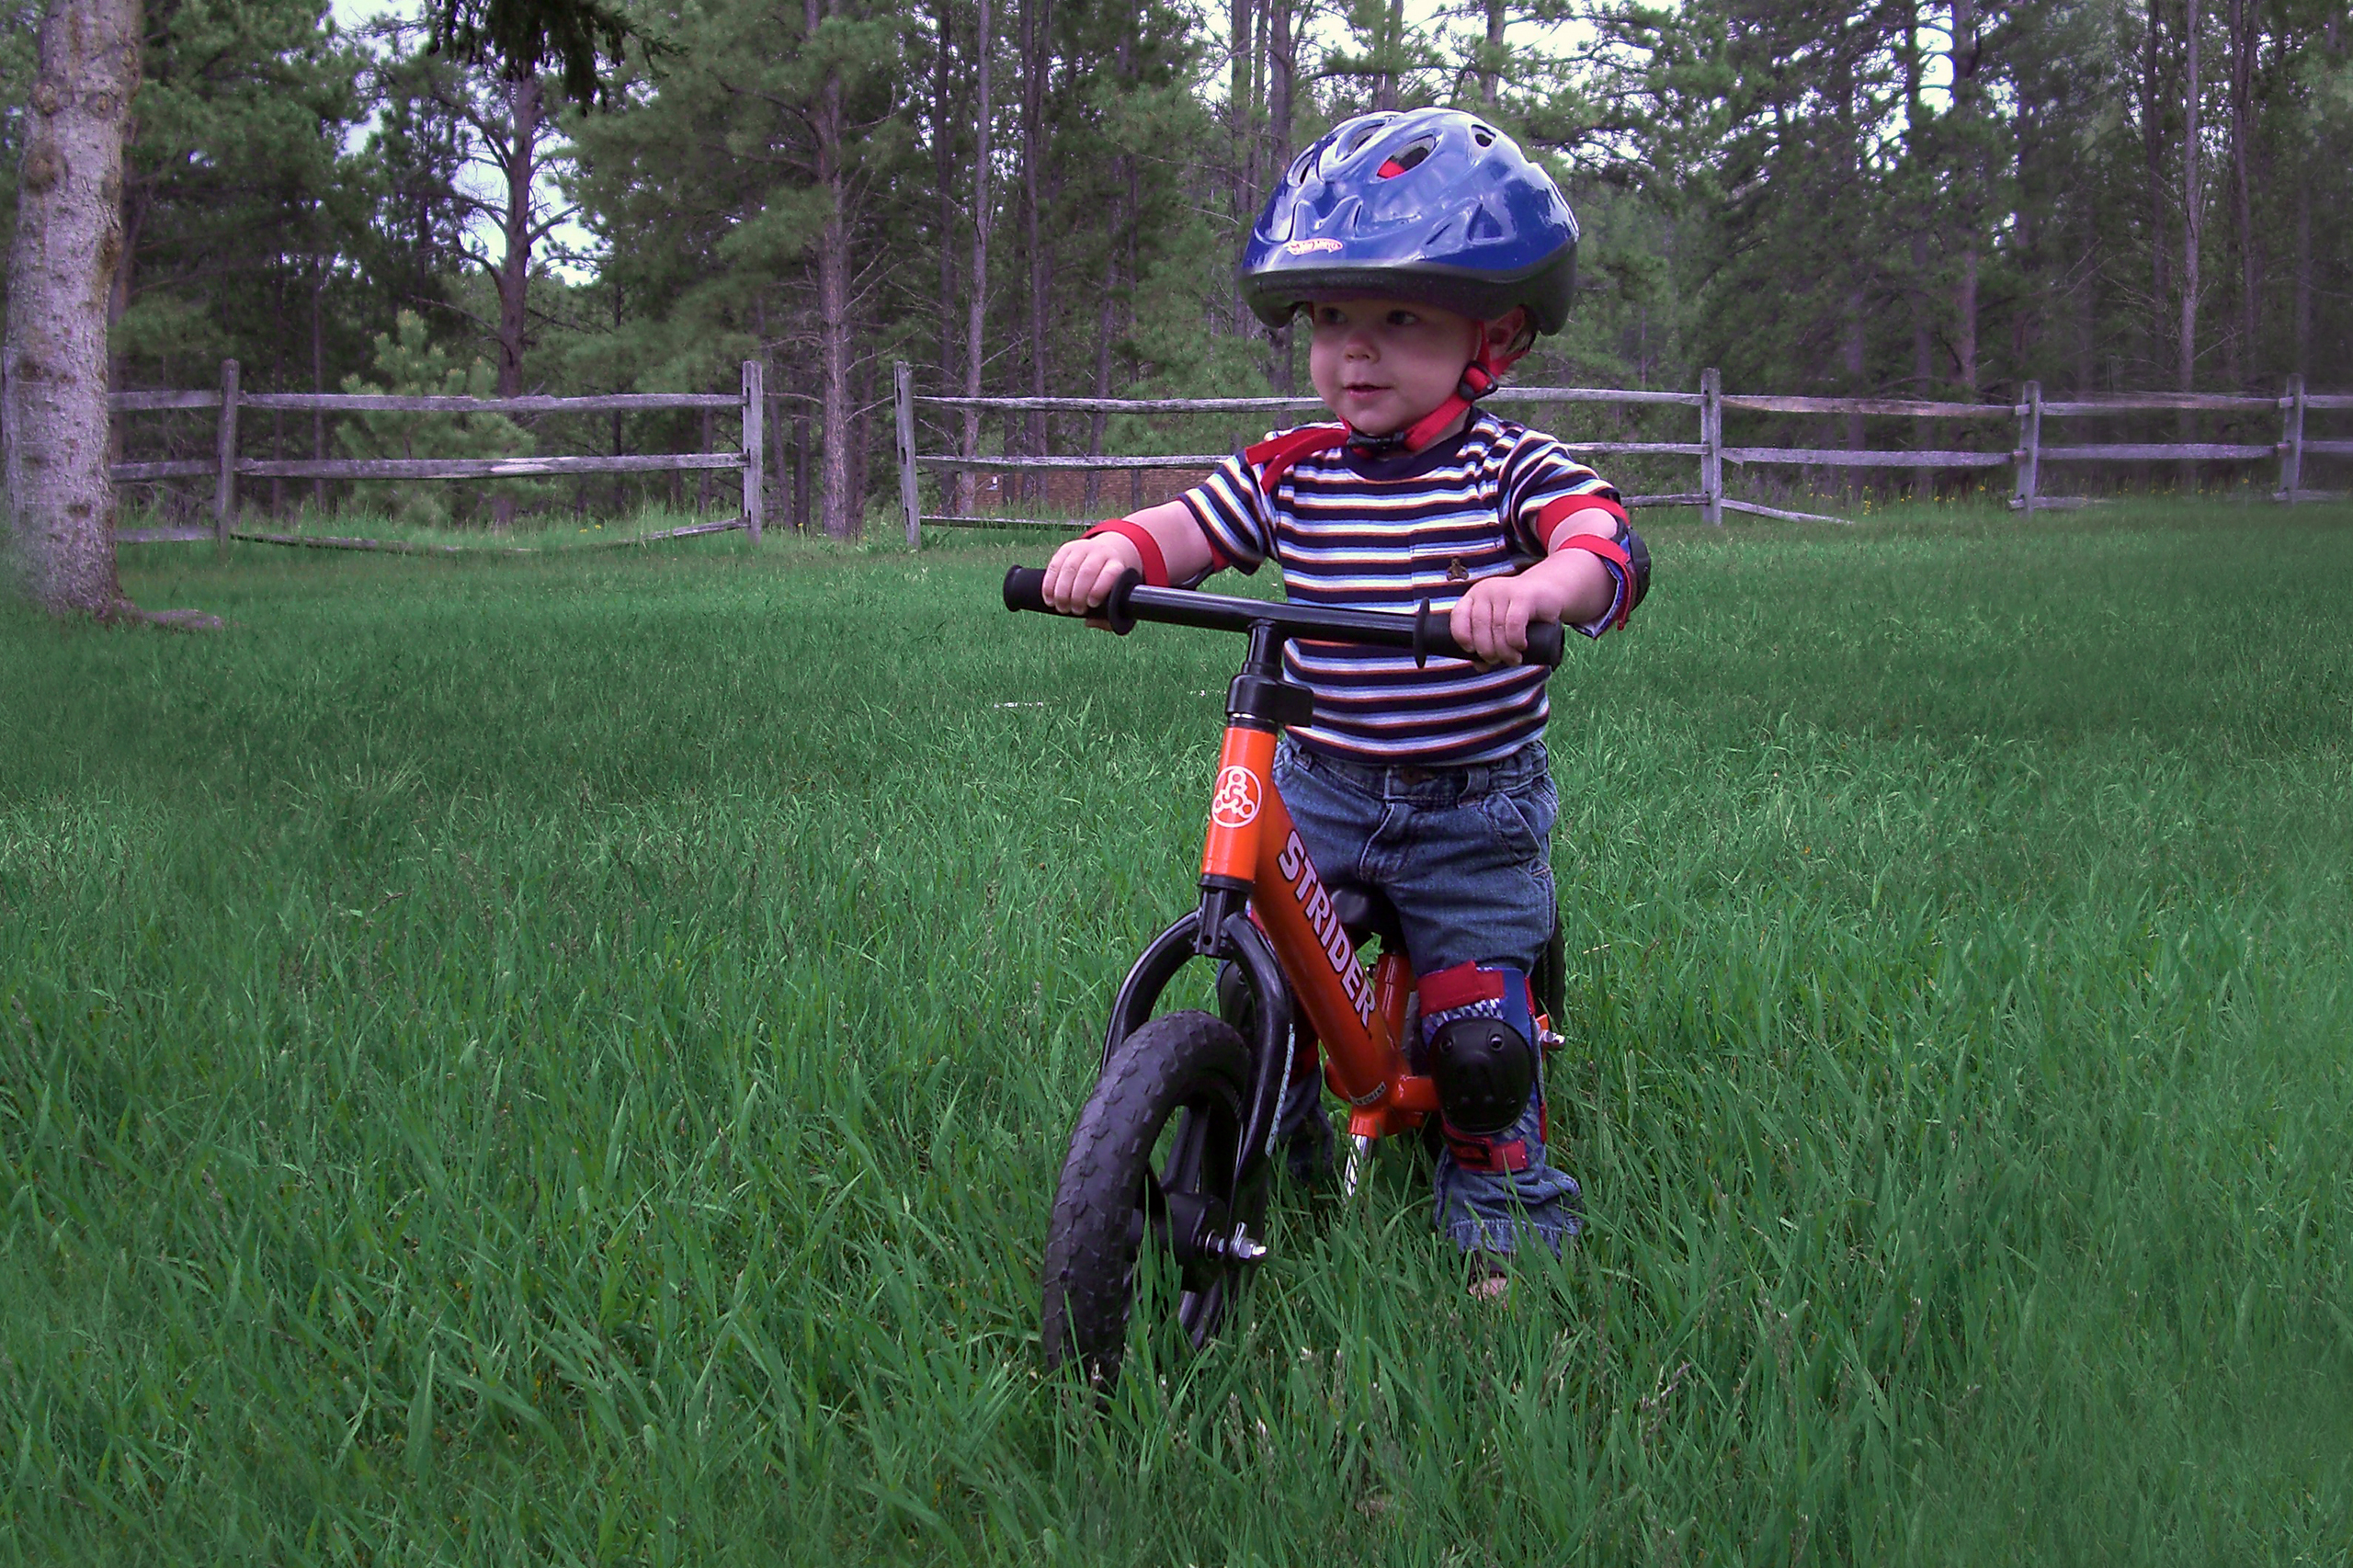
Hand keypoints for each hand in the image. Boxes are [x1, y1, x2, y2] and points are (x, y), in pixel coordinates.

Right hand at [1041, 533, 1141, 613]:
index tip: (1091, 604)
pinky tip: (1049, 599)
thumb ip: (1110, 614)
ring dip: (1061, 591)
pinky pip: (1054, 566)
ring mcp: (1082, 548)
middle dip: (1078, 595)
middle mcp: (1100, 553)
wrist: (1107, 552)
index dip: (1099, 590)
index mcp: (1116, 564)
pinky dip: (1049, 585)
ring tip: (1061, 607)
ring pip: (1069, 568)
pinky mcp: (1066, 549)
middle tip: (1074, 610)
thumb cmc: (1112, 582)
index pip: (1110, 574)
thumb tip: (1090, 622)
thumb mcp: (1117, 595)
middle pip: (1087, 572)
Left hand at [1449, 570, 1571, 665]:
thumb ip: (1488, 642)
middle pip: (1479, 626)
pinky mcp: (1523, 596)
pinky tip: (1521, 647)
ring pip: (1497, 627)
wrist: (1550, 591)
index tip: (1471, 651)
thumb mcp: (1501, 625)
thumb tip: (1480, 667)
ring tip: (1513, 660)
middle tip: (1497, 661)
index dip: (1462, 637)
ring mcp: (1504, 590)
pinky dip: (1515, 641)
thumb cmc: (1522, 613)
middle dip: (1486, 650)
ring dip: (1504, 651)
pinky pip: (1513, 624)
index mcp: (1475, 596)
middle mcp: (1486, 590)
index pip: (1458, 616)